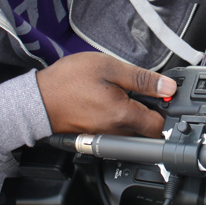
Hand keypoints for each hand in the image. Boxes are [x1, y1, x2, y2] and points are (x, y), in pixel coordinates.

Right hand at [35, 52, 175, 137]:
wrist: (37, 99)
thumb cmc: (68, 81)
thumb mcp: (108, 68)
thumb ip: (142, 79)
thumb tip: (167, 87)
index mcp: (123, 115)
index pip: (160, 126)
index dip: (165, 110)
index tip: (161, 96)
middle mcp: (117, 132)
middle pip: (147, 130)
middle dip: (149, 112)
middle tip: (139, 91)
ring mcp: (106, 137)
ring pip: (131, 130)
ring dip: (132, 114)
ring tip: (119, 94)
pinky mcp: (96, 137)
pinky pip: (116, 131)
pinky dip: (117, 118)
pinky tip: (107, 102)